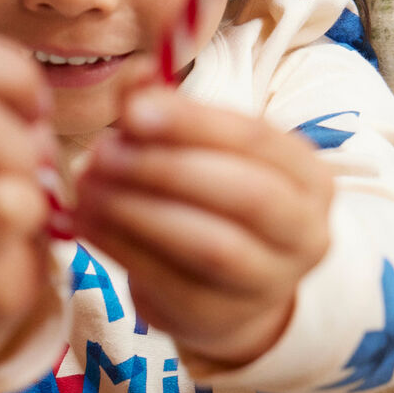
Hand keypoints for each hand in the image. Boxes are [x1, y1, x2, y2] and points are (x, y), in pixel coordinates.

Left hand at [74, 86, 333, 366]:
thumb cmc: (213, 202)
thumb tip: (136, 73)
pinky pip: (168, 282)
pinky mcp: (218, 318)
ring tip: (87, 186)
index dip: (192, 122)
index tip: (132, 110)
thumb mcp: (200, 151)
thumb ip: (165, 109)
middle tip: (102, 152)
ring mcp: (268, 284)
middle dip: (164, 168)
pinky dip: (120, 247)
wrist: (230, 290)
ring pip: (208, 244)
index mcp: (307, 177)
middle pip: (244, 194)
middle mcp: (304, 233)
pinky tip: (86, 221)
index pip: (257, 140)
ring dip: (138, 209)